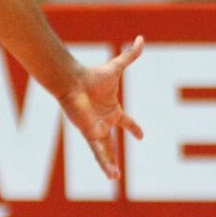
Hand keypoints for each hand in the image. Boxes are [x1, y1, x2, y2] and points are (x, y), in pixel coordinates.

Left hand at [58, 36, 143, 179]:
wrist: (73, 82)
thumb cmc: (93, 76)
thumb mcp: (117, 67)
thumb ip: (130, 55)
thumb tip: (141, 38)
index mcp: (112, 109)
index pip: (126, 121)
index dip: (134, 128)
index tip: (141, 135)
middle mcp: (103, 121)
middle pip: (111, 142)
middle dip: (114, 154)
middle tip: (117, 170)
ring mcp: (96, 129)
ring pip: (105, 151)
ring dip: (109, 164)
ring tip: (115, 178)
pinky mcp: (90, 134)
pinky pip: (99, 152)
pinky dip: (105, 163)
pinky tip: (112, 176)